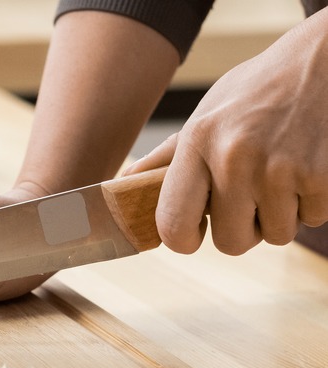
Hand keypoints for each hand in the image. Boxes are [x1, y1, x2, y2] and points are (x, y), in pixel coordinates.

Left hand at [125, 15, 327, 254]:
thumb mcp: (204, 114)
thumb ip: (166, 158)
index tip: (195, 233)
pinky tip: (306, 167)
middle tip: (248, 197)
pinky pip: (312, 219)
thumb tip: (122, 187)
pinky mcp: (322, 176)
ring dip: (279, 214)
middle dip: (241, 229)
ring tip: (280, 173)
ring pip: (275, 235)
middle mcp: (233, 157)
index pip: (173, 225)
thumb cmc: (256, 92)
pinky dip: (311, 202)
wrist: (322, 60)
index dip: (184, 239)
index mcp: (197, 142)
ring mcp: (280, 168)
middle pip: (230, 243)